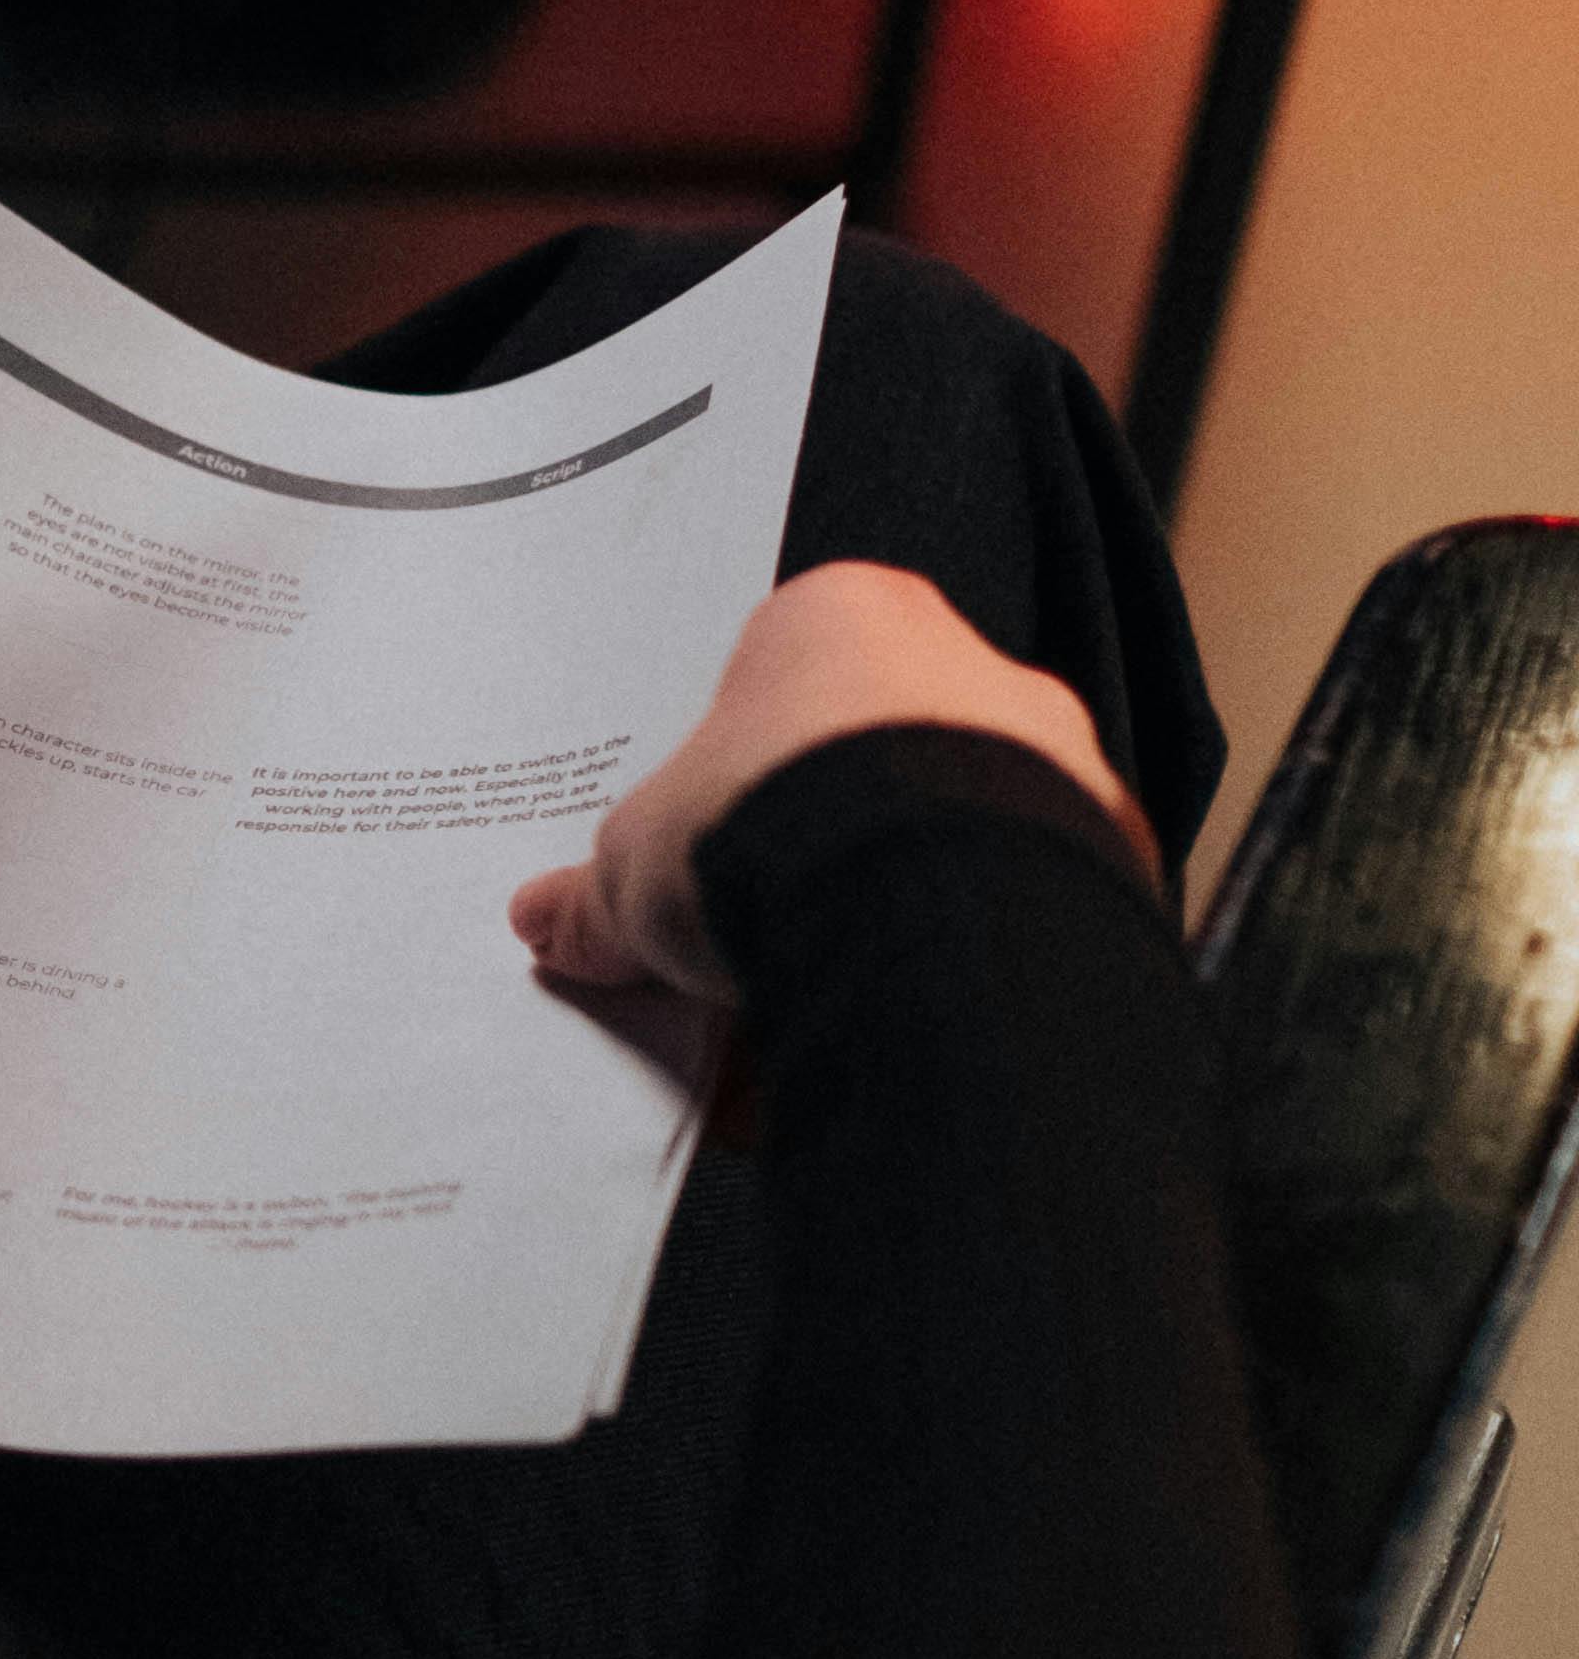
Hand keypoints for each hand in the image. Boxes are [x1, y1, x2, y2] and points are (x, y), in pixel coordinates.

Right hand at [509, 559, 1143, 1007]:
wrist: (920, 907)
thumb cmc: (775, 828)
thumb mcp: (637, 865)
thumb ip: (599, 895)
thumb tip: (549, 922)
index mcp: (847, 618)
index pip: (778, 687)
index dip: (726, 785)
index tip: (695, 859)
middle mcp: (968, 669)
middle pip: (867, 777)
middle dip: (807, 873)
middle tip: (744, 955)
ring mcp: (1051, 766)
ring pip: (947, 858)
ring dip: (881, 934)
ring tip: (812, 1022)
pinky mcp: (1110, 867)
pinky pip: (1015, 924)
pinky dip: (956, 979)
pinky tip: (892, 1040)